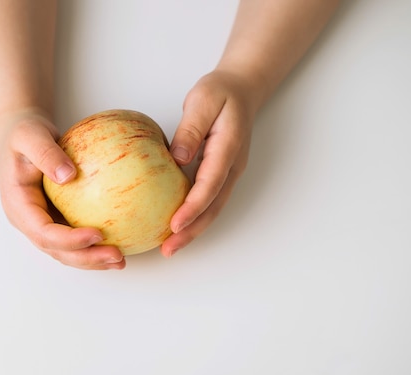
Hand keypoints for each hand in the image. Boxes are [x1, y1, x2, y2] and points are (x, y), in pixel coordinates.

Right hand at [0, 109, 125, 269]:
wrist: (22, 134)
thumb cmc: (24, 132)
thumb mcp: (29, 135)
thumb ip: (45, 153)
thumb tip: (68, 175)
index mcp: (18, 205)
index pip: (43, 232)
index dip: (69, 240)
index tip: (97, 234)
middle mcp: (29, 221)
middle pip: (57, 250)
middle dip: (86, 258)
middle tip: (116, 257)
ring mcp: (43, 222)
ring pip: (67, 251)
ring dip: (93, 259)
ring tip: (120, 260)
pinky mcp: (57, 219)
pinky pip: (76, 237)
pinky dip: (95, 245)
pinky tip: (121, 242)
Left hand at [161, 70, 256, 256]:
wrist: (241, 89)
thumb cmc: (220, 92)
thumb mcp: (203, 101)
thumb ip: (191, 130)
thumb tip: (177, 158)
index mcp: (228, 149)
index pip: (210, 185)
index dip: (193, 207)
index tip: (174, 224)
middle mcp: (232, 167)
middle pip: (213, 207)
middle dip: (192, 231)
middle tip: (169, 250)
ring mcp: (228, 173)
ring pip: (212, 209)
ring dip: (193, 229)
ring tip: (169, 247)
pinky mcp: (220, 174)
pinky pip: (207, 200)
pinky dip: (194, 216)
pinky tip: (175, 226)